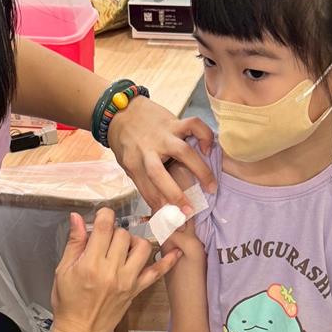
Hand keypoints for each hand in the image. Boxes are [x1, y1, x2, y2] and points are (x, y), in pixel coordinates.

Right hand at [49, 209, 180, 331]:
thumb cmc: (68, 303)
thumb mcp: (63, 271)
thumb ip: (74, 243)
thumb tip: (77, 218)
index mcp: (90, 265)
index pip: (105, 228)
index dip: (105, 215)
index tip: (103, 216)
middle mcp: (111, 271)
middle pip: (123, 235)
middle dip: (115, 231)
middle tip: (107, 238)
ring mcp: (127, 281)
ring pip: (142, 247)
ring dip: (135, 241)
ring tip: (124, 247)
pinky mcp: (136, 290)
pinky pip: (157, 273)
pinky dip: (168, 261)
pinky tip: (176, 251)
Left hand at [107, 96, 215, 213]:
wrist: (120, 110)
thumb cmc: (126, 141)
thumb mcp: (128, 163)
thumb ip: (143, 180)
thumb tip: (161, 204)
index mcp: (133, 163)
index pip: (147, 190)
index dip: (161, 207)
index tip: (174, 221)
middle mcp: (147, 150)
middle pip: (160, 174)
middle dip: (176, 195)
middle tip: (191, 211)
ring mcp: (162, 135)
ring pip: (184, 151)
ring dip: (200, 170)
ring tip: (212, 186)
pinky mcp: (174, 121)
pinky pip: (194, 125)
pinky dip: (205, 136)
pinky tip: (208, 149)